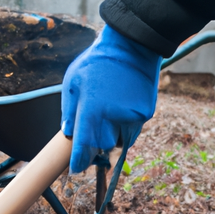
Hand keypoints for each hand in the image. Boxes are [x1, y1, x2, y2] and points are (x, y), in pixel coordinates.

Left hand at [61, 24, 161, 173]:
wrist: (133, 44)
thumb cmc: (97, 62)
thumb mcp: (73, 81)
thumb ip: (69, 110)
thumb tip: (69, 134)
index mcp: (92, 108)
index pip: (84, 145)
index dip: (79, 160)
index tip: (75, 169)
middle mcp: (113, 116)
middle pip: (103, 145)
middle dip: (96, 145)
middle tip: (90, 137)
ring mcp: (132, 116)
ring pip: (120, 141)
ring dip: (111, 137)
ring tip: (107, 117)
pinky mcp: (145, 114)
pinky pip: (132, 131)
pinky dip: (124, 129)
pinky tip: (119, 112)